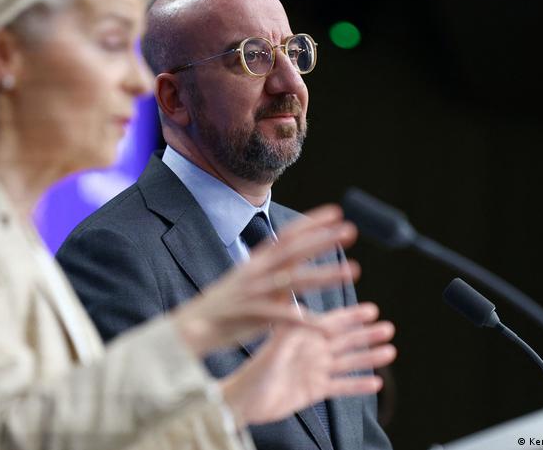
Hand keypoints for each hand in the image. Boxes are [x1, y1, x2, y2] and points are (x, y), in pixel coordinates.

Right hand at [172, 204, 358, 355]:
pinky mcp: (248, 316)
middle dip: (323, 239)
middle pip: (293, 250)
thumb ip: (274, 280)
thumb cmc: (224, 310)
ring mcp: (252, 292)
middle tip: (351, 230)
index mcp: (256, 262)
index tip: (337, 212)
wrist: (189, 329)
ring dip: (324, 275)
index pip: (287, 236)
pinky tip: (324, 325)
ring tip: (354, 271)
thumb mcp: (249, 286)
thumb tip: (297, 276)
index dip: (312, 223)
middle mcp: (255, 272)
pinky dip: (302, 320)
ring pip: (293, 279)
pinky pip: (280, 316)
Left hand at [220, 303, 396, 425]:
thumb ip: (289, 334)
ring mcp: (315, 371)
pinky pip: (341, 387)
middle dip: (366, 334)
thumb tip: (303, 313)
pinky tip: (376, 383)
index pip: (331, 323)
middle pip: (345, 340)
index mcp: (302, 337)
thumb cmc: (253, 373)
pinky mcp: (315, 391)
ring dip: (369, 357)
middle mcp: (311, 351)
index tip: (372, 310)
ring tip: (390, 351)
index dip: (352, 317)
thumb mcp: (272, 351)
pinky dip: (358, 385)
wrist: (244, 403)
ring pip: (348, 362)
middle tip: (389, 328)